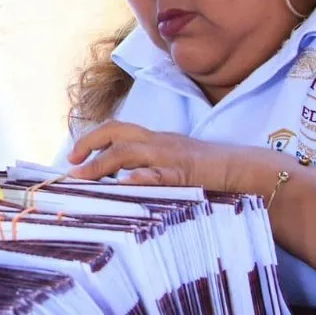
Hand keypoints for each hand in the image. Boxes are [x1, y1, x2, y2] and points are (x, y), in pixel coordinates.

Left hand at [67, 121, 268, 192]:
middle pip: (117, 133)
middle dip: (89, 145)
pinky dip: (139, 178)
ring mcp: (170, 156)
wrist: (244, 169)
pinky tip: (123, 184)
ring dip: (102, 163)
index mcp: (156, 139)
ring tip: (83, 176)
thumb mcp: (174, 163)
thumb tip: (119, 181)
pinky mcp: (184, 173)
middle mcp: (159, 142)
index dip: (93, 139)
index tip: (74, 156)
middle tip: (71, 165)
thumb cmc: (209, 170)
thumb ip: (149, 167)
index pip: (118, 130)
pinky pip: (158, 174)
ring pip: (129, 152)